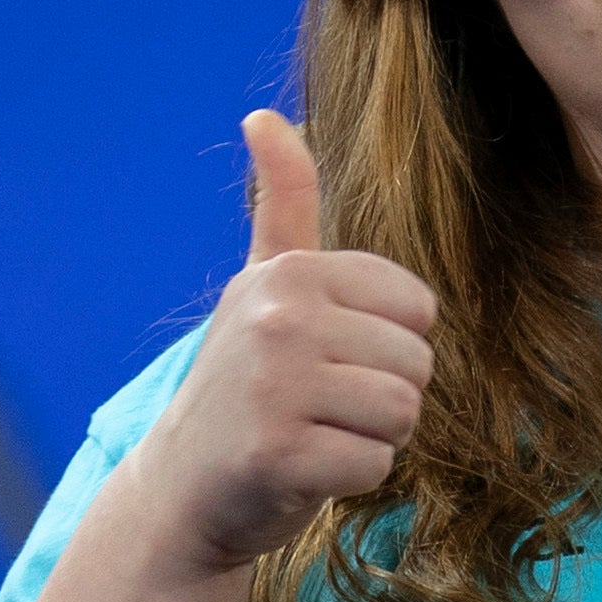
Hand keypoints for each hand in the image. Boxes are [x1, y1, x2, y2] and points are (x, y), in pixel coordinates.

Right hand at [126, 112, 439, 575]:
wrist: (183, 485)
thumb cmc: (244, 382)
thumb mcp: (262, 283)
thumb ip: (282, 203)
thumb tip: (264, 115)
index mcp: (289, 273)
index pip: (418, 309)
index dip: (387, 345)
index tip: (328, 357)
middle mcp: (279, 319)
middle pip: (418, 364)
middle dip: (382, 396)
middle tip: (318, 405)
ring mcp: (274, 388)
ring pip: (403, 414)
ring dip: (369, 437)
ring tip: (313, 433)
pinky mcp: (278, 455)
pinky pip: (375, 464)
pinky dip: (349, 479)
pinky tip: (302, 469)